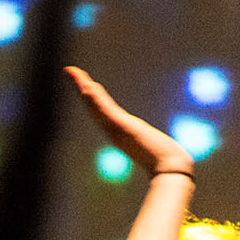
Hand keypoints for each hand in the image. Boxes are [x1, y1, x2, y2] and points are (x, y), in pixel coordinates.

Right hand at [65, 66, 192, 176]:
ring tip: (75, 74)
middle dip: (82, 86)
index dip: (92, 95)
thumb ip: (152, 145)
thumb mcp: (154, 147)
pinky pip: (106, 111)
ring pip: (95, 105)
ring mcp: (117, 129)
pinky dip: (95, 100)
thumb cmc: (165, 161)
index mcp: (120, 131)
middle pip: (93, 104)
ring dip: (84, 89)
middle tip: (70, 70)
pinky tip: (88, 89)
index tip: (86, 82)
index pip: (101, 108)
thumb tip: (159, 146)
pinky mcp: (123, 129)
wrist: (169, 170)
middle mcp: (114, 129)